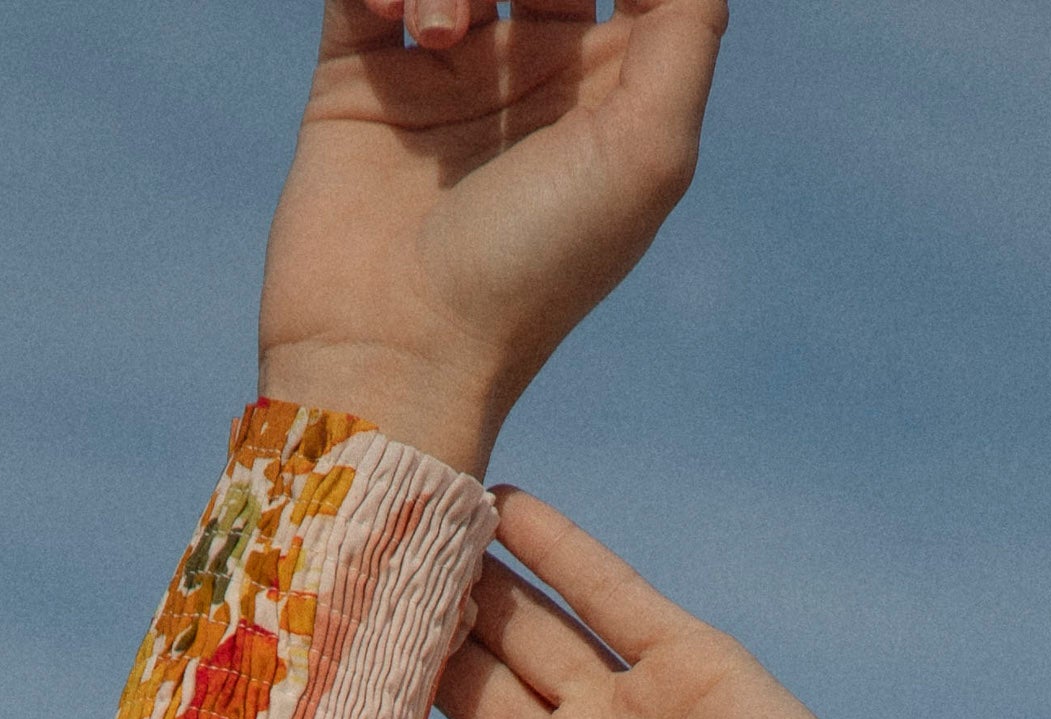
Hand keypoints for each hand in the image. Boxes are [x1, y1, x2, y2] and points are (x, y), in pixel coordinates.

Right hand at [258, 0, 724, 481]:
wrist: (392, 352)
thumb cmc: (531, 272)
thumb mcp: (647, 154)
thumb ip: (687, 29)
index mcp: (612, 91)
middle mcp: (533, 70)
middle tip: (518, 1)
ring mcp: (447, 66)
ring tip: (438, 36)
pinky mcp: (362, 69)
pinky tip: (398, 21)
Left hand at [371, 497, 889, 718]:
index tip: (284, 716)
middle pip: (459, 701)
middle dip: (396, 654)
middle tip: (322, 594)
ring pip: (520, 633)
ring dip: (460, 585)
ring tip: (390, 528)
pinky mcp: (681, 664)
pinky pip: (601, 587)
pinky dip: (548, 542)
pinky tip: (487, 498)